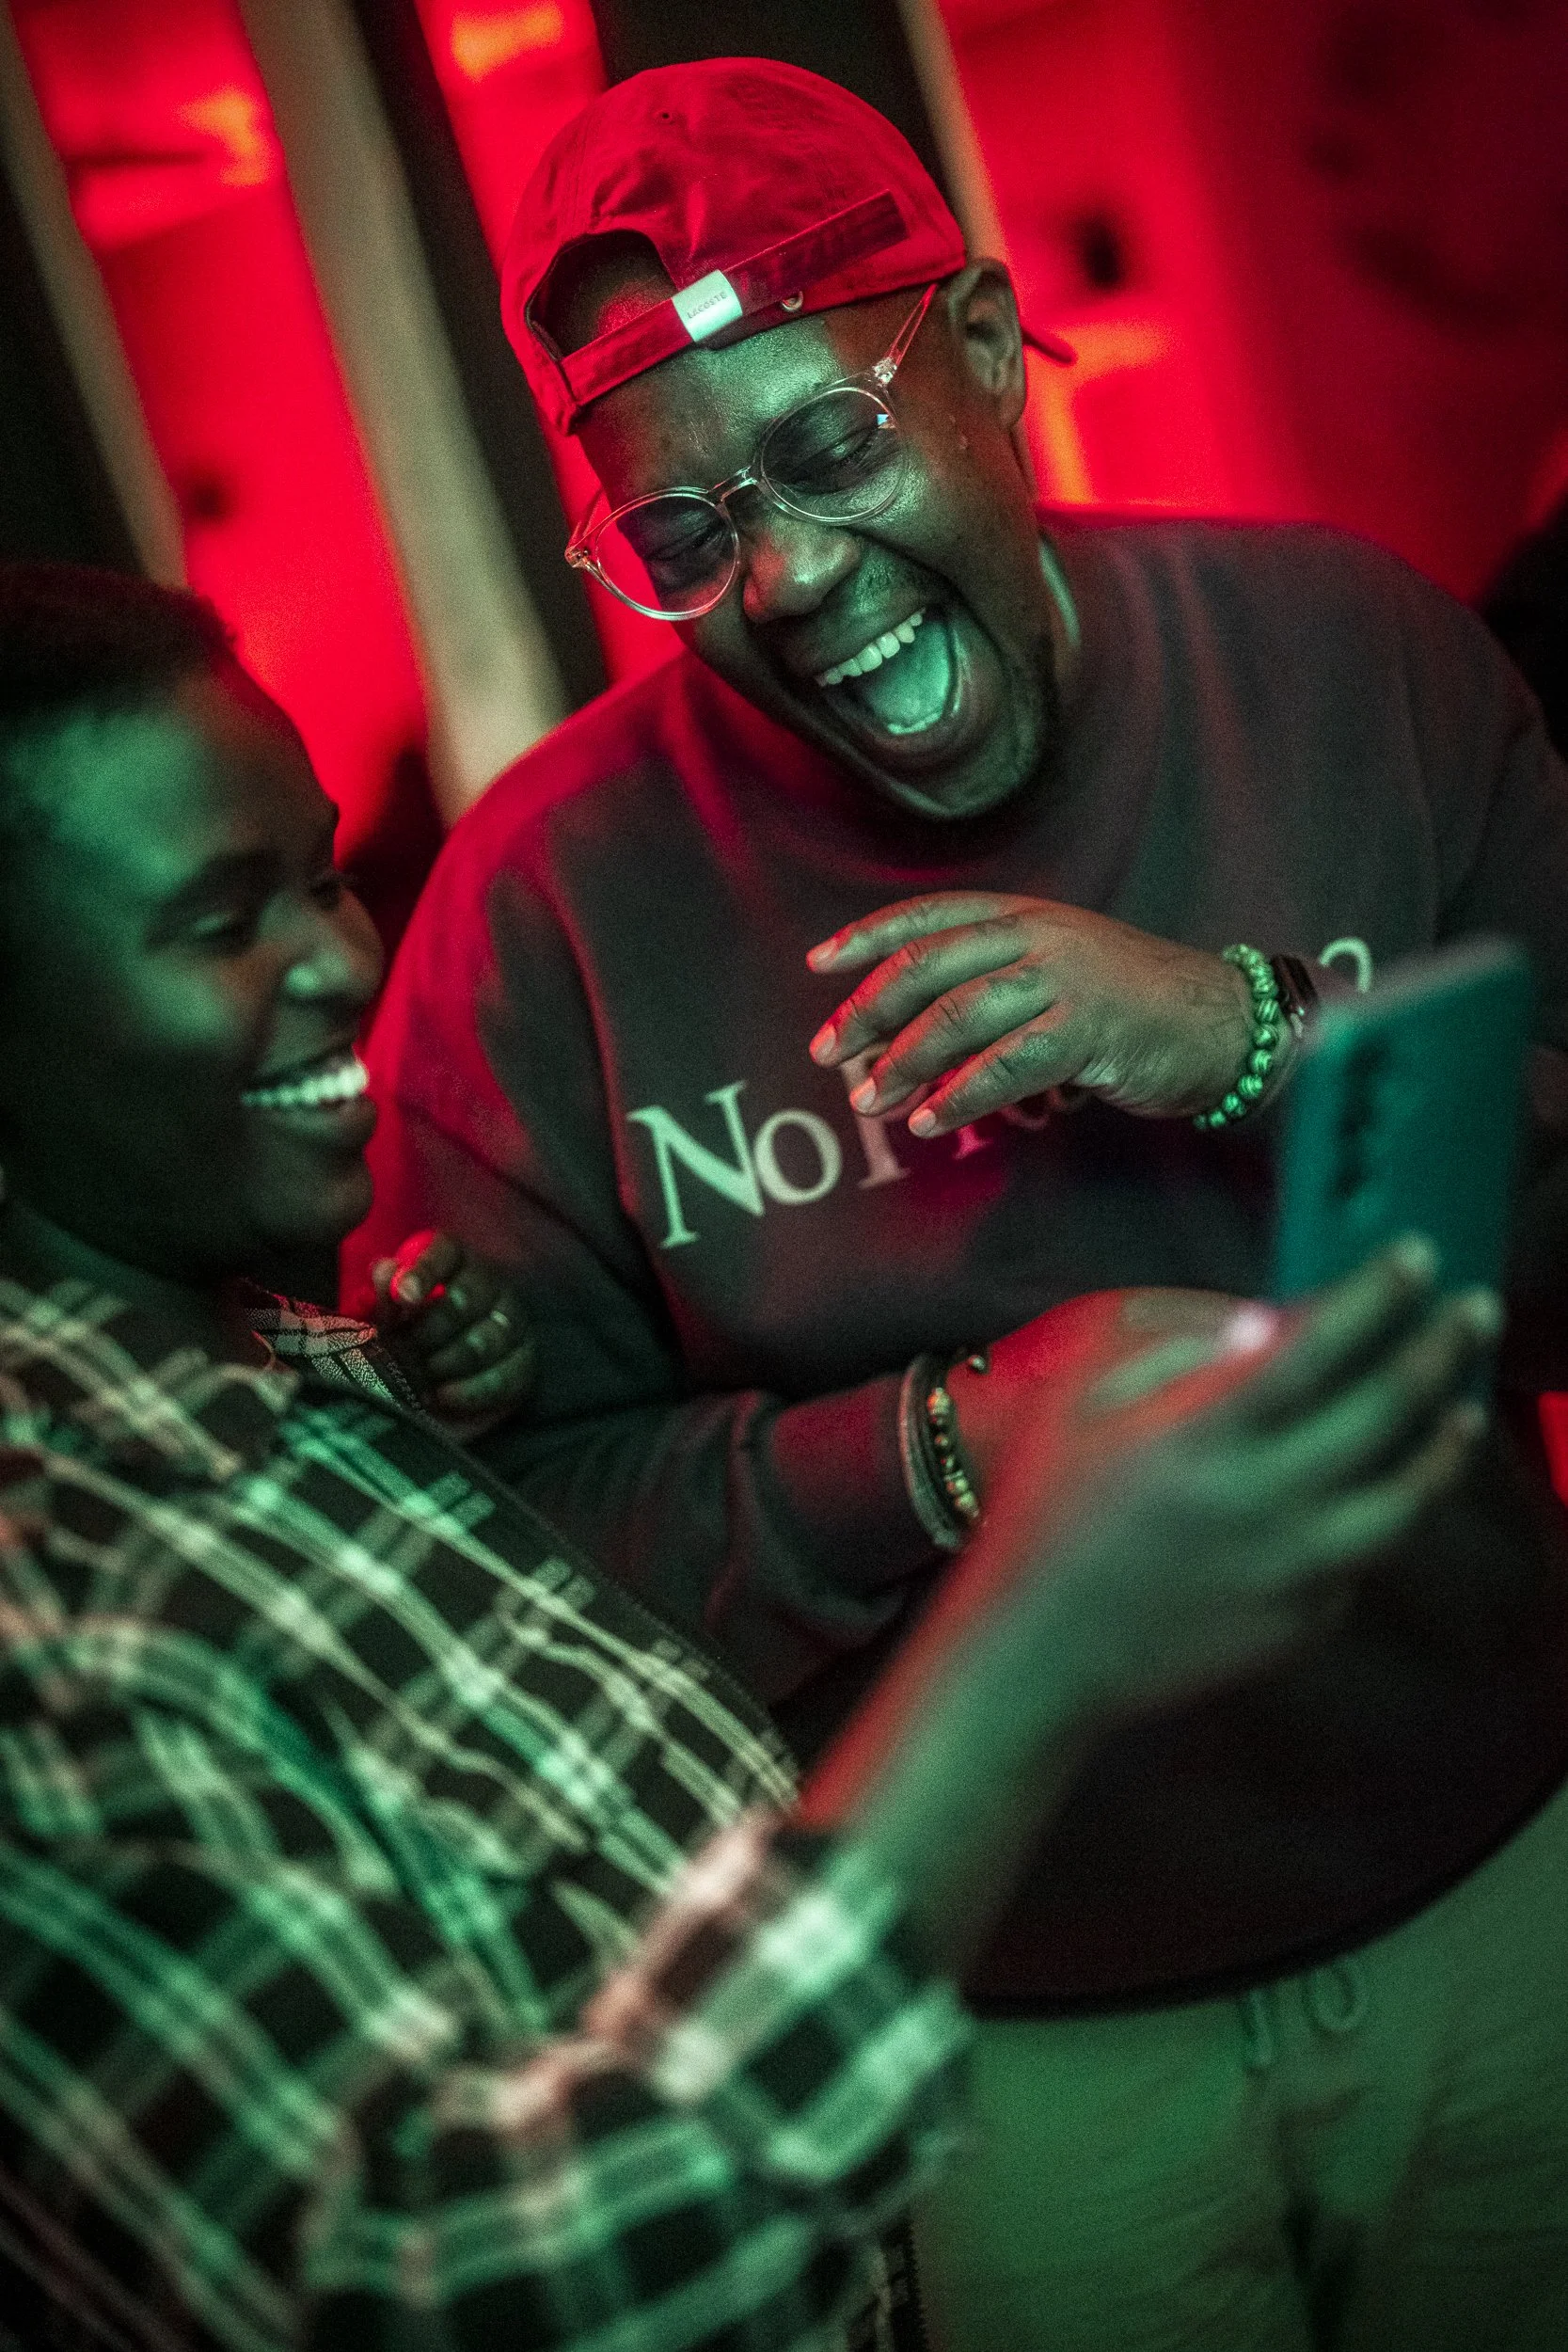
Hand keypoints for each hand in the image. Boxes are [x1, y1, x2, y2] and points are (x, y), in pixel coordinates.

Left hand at [372, 1230, 535, 1418]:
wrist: (428, 1384)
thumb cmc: (402, 1334)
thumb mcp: (384, 1310)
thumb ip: (383, 1289)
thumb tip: (386, 1272)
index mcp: (451, 1258)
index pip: (444, 1252)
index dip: (423, 1272)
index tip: (403, 1296)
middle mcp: (488, 1283)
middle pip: (466, 1297)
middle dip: (430, 1328)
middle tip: (404, 1349)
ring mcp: (511, 1321)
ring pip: (489, 1337)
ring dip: (450, 1360)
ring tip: (421, 1375)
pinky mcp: (523, 1361)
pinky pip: (508, 1374)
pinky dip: (472, 1389)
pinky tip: (443, 1395)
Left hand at [807, 892, 1264, 1130]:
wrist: (1225, 1021)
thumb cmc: (1134, 1006)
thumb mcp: (1059, 971)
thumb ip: (993, 987)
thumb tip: (910, 1036)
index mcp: (1024, 915)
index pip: (928, 916)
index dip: (868, 937)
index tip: (819, 964)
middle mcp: (1038, 936)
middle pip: (927, 966)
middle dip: (868, 1011)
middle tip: (829, 1053)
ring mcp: (1063, 979)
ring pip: (958, 1016)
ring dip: (903, 1062)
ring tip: (869, 1099)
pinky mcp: (1087, 1029)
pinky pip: (1005, 1065)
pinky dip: (959, 1096)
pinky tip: (929, 1120)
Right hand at [808, 1240, 1498, 1973]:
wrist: (1039, 1650)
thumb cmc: (1049, 1508)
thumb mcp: (1087, 1398)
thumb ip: (1183, 1346)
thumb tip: (1278, 1320)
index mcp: (1203, 1435)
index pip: (1319, 1346)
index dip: (1377, 1293)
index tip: (1417, 1255)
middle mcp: (1262, 1504)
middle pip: (1385, 1412)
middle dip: (1440, 1347)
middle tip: (1476, 1307)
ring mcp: (1292, 1572)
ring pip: (1406, 1499)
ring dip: (1445, 1442)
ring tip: (1464, 1403)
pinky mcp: (1302, 1623)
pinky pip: (1363, 1556)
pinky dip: (1381, 1511)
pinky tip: (1385, 1480)